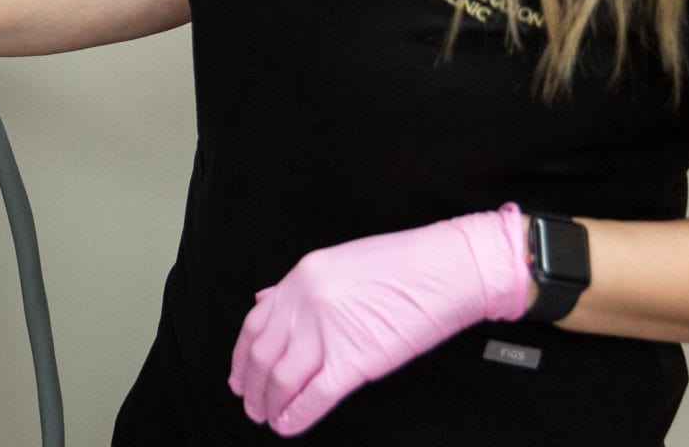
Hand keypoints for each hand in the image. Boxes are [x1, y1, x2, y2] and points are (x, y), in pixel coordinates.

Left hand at [226, 203, 531, 436]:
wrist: (449, 268)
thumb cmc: (405, 266)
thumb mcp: (339, 263)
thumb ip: (300, 287)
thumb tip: (265, 303)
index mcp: (301, 277)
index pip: (254, 324)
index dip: (240, 357)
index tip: (239, 375)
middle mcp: (306, 303)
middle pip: (261, 354)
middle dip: (250, 386)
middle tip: (250, 403)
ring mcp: (328, 331)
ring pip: (280, 378)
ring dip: (270, 404)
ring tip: (269, 417)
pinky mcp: (355, 358)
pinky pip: (313, 395)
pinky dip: (297, 415)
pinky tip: (290, 424)